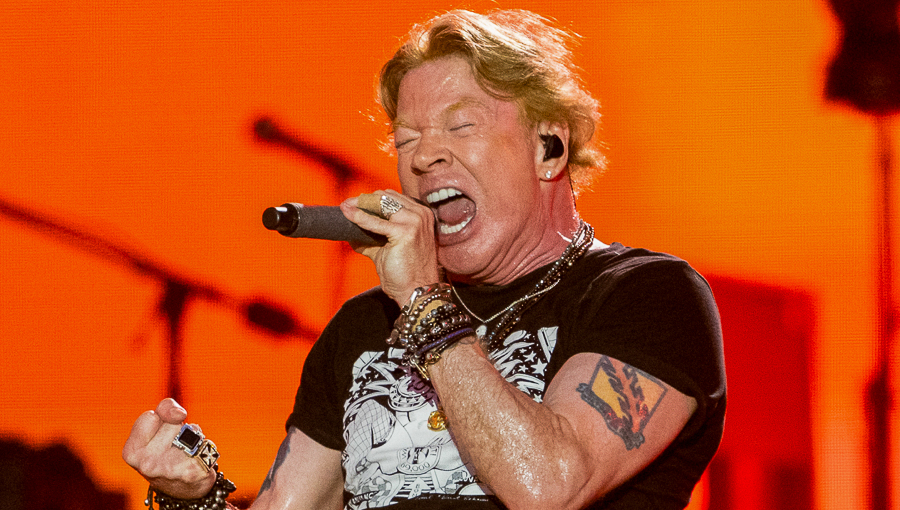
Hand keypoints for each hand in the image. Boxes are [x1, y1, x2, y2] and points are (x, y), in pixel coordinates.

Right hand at [122, 398, 216, 498]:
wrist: (184, 487)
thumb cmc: (166, 452)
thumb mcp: (154, 430)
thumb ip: (164, 409)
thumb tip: (180, 414)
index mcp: (131, 452)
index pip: (150, 415)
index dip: (160, 420)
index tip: (159, 435)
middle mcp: (147, 463)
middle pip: (173, 421)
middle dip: (177, 428)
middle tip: (172, 446)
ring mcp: (170, 469)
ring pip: (191, 430)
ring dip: (193, 437)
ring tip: (185, 452)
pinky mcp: (193, 471)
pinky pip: (206, 443)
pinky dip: (205, 447)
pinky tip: (198, 460)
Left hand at [340, 190, 440, 304]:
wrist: (417, 292)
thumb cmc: (405, 274)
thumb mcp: (386, 249)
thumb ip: (372, 238)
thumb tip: (351, 232)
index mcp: (420, 215)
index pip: (391, 197)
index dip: (370, 199)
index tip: (352, 204)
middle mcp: (420, 214)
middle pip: (385, 196)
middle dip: (363, 200)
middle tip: (346, 206)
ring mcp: (414, 221)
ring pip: (380, 203)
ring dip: (359, 205)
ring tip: (344, 208)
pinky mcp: (405, 232)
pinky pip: (375, 222)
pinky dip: (359, 217)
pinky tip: (348, 216)